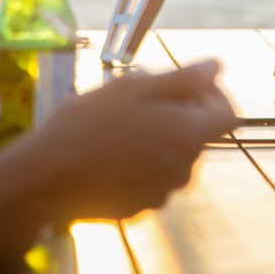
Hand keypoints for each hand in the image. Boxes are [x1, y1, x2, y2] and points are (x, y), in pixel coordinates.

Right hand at [15, 60, 236, 221]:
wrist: (46, 178)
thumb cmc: (88, 124)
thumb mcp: (134, 87)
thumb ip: (183, 78)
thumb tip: (216, 67)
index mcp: (188, 135)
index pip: (229, 115)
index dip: (213, 95)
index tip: (185, 86)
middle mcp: (184, 169)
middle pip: (197, 134)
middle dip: (177, 113)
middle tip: (138, 100)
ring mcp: (162, 192)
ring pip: (173, 156)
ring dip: (157, 138)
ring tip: (118, 125)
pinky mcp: (139, 207)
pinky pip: (152, 178)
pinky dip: (140, 163)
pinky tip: (109, 152)